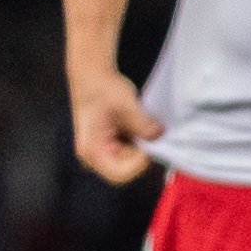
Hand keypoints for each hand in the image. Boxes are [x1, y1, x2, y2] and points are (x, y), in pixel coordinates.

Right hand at [70, 67, 164, 184]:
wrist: (93, 77)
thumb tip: (159, 135)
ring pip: (133, 161)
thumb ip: (143, 123)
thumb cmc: (102, 89)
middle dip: (143, 152)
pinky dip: (141, 140)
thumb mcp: (125, 105)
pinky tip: (139, 124)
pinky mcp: (113, 146)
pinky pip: (133, 151)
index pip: (118, 173)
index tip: (148, 143)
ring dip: (143, 145)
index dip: (138, 163)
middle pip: (127, 169)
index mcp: (91, 150)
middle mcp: (95, 156)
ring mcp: (104, 152)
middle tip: (150, 130)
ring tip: (141, 122)